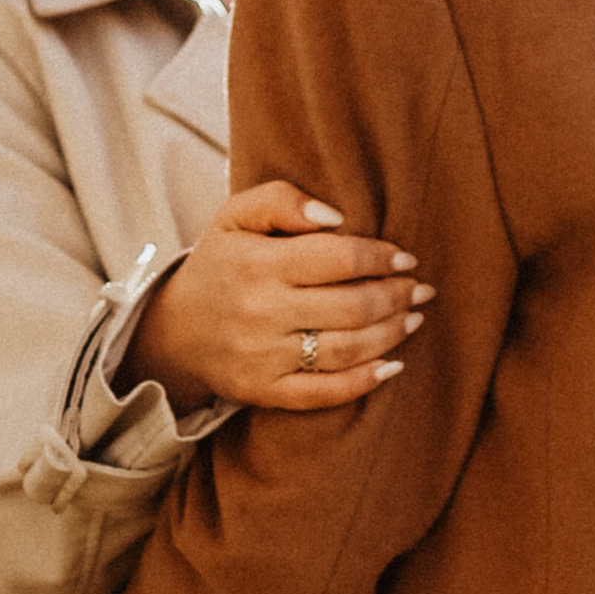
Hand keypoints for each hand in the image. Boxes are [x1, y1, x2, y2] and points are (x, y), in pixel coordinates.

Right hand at [120, 180, 430, 413]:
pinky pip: (324, 392)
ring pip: (346, 349)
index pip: (338, 259)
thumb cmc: (220, 264)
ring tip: (414, 318)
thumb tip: (337, 217)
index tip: (405, 259)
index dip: (381, 259)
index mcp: (257, 264)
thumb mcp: (235, 216)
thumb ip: (282, 200)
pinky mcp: (265, 391)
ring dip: (391, 334)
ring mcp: (263, 357)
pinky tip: (393, 365)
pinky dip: (365, 381)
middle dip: (396, 297)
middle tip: (421, 289)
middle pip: (351, 306)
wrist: (174, 330)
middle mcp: (260, 312)